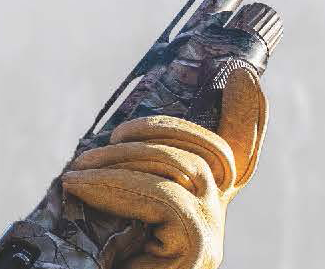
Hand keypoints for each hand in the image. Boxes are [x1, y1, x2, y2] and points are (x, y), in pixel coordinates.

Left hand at [54, 67, 267, 268]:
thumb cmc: (92, 264)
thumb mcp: (105, 218)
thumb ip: (119, 188)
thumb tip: (97, 150)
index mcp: (198, 215)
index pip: (239, 160)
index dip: (249, 117)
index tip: (244, 75)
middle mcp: (214, 225)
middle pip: (209, 154)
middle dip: (156, 130)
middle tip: (99, 142)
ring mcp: (211, 238)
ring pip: (185, 169)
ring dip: (123, 159)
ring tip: (76, 172)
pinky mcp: (197, 251)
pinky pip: (164, 197)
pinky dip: (118, 185)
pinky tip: (83, 190)